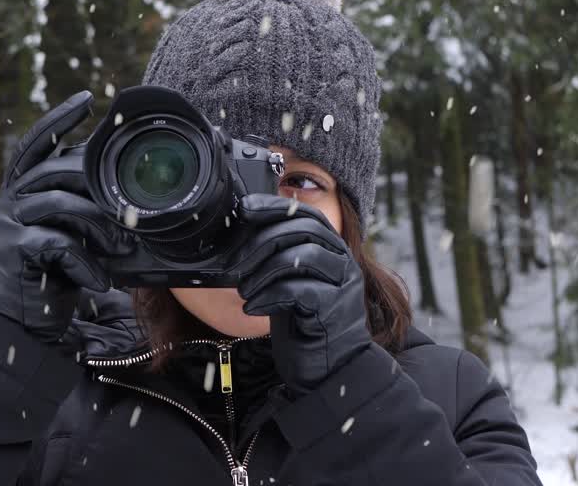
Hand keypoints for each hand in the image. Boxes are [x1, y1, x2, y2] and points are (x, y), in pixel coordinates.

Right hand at [0, 91, 124, 342]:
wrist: (28, 322)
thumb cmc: (57, 274)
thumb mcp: (73, 232)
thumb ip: (83, 204)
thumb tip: (120, 183)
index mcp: (20, 188)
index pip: (38, 143)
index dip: (60, 119)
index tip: (87, 99)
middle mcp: (7, 198)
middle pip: (56, 171)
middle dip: (98, 188)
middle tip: (130, 213)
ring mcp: (4, 222)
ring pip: (61, 204)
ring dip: (99, 227)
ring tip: (122, 249)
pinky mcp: (11, 248)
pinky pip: (59, 242)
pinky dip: (86, 262)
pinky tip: (99, 280)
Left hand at [234, 194, 371, 392]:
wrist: (329, 369)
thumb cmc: (305, 324)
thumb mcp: (289, 283)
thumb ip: (277, 257)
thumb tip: (241, 232)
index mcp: (332, 249)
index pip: (305, 214)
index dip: (273, 207)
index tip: (244, 210)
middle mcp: (342, 262)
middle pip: (301, 231)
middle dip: (260, 242)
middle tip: (235, 263)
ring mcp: (342, 285)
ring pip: (300, 257)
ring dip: (262, 271)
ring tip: (244, 290)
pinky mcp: (334, 310)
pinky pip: (298, 291)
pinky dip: (268, 296)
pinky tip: (253, 308)